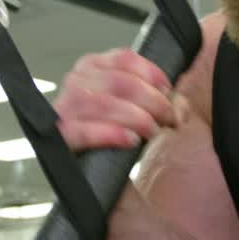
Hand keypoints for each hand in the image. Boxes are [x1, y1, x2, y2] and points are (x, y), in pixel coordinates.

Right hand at [54, 49, 180, 151]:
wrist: (101, 181)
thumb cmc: (120, 137)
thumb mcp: (140, 109)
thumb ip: (162, 100)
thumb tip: (179, 103)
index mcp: (93, 68)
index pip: (124, 58)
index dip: (151, 73)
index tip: (168, 89)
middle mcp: (75, 83)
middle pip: (119, 82)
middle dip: (152, 100)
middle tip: (168, 118)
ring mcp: (64, 110)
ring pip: (103, 104)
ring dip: (136, 118)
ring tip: (151, 131)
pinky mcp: (60, 138)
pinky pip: (83, 131)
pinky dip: (111, 133)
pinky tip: (130, 140)